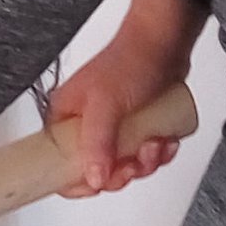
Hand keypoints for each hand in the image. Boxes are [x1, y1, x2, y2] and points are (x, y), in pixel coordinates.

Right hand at [49, 0, 205, 196]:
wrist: (166, 41)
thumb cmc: (131, 60)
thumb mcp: (107, 105)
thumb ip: (98, 143)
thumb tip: (94, 178)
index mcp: (65, 119)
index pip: (59, 164)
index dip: (78, 181)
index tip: (100, 184)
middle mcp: (86, 126)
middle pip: (96, 171)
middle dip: (122, 171)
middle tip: (133, 162)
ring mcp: (114, 128)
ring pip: (125, 165)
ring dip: (145, 162)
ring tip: (155, 143)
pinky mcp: (137, 127)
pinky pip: (145, 155)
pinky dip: (158, 154)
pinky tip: (165, 140)